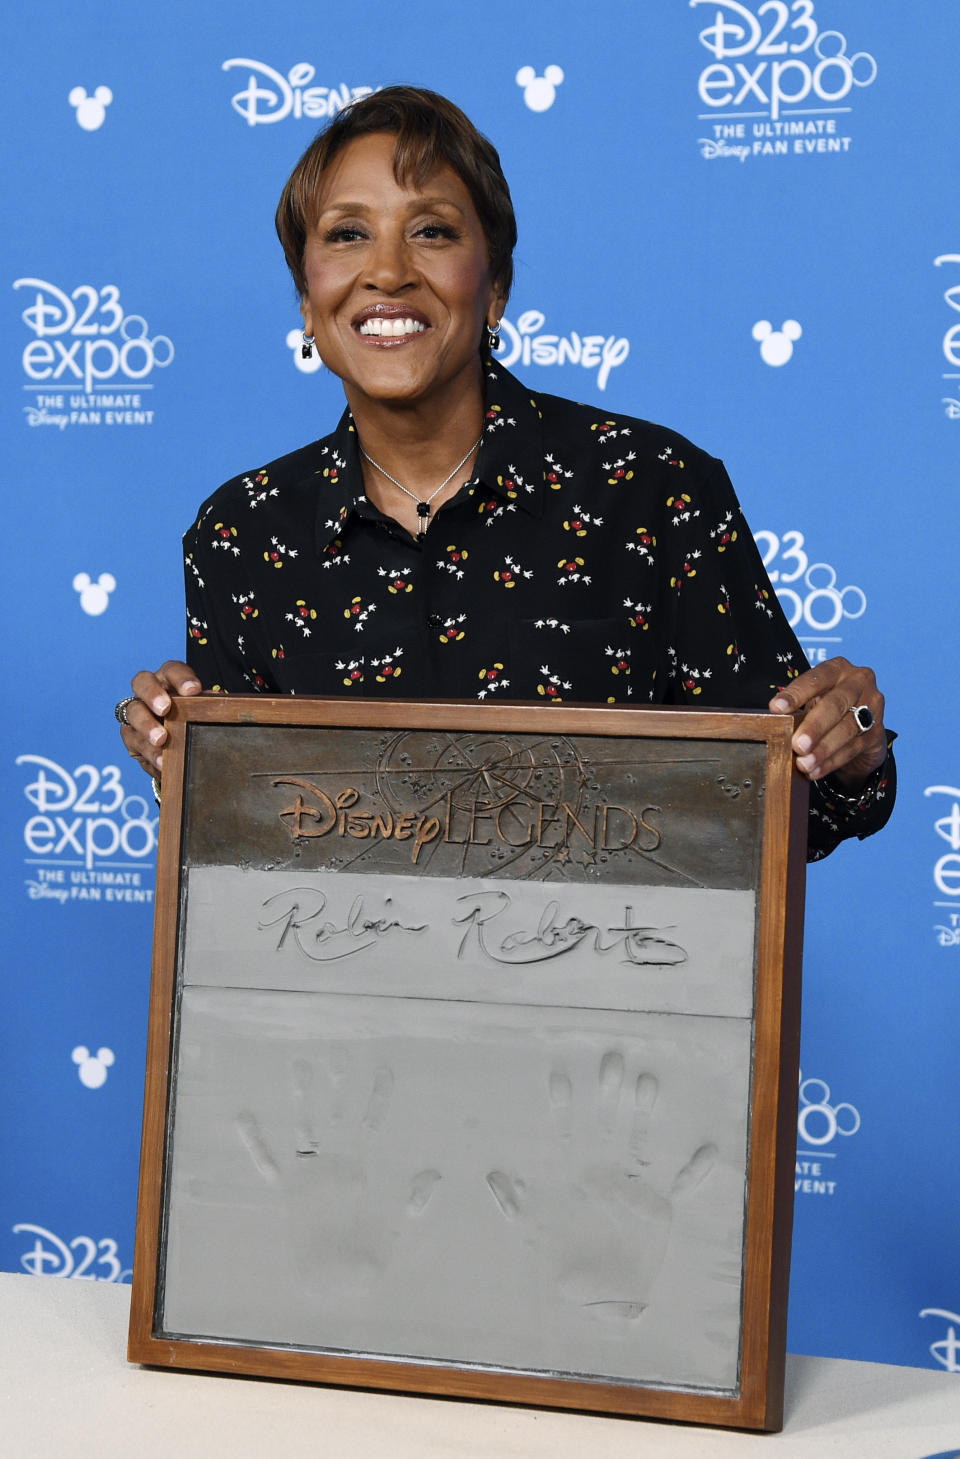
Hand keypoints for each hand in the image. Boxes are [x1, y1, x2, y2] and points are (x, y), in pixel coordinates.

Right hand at [119, 661, 202, 778]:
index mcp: (169, 680)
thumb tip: (219, 701)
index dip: (181, 677)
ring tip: (161, 739)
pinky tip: (161, 761)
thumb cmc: (193, 723)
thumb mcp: (202, 713)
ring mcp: (136, 713)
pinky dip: (149, 752)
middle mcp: (149, 692)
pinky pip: (134, 741)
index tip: (193, 690)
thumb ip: (208, 706)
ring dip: (146, 725)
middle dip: (152, 693)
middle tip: (165, 708)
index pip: (172, 670)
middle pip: (142, 682)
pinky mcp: (131, 736)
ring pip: (133, 711)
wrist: (180, 754)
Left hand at [769, 656, 886, 788]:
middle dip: (814, 726)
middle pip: (836, 704)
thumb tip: (776, 724)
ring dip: (823, 749)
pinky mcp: (877, 732)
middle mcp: (859, 682)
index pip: (816, 678)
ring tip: (804, 763)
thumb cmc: (828, 708)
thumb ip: (799, 708)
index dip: (796, 693)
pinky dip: (831, 762)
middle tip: (797, 745)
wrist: (860, 727)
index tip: (776, 708)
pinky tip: (816, 770)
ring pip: (847, 729)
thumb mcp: (814, 700)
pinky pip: (853, 748)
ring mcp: (873, 706)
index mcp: (838, 669)